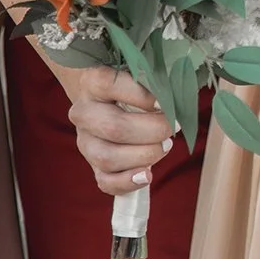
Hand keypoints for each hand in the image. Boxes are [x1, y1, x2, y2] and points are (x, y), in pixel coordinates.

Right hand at [42, 52, 172, 197]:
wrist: (108, 101)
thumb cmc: (134, 87)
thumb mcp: (143, 76)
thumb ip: (157, 83)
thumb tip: (175, 100)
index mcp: (94, 83)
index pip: (110, 85)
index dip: (142, 95)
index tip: (166, 102)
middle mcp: (83, 112)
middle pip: (114, 128)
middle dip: (152, 130)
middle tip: (173, 127)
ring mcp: (85, 141)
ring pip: (108, 157)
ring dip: (144, 155)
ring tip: (164, 146)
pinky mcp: (93, 164)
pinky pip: (105, 182)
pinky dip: (128, 182)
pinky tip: (147, 175)